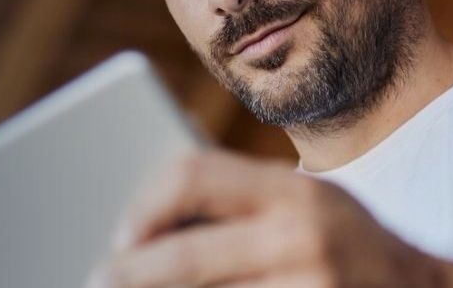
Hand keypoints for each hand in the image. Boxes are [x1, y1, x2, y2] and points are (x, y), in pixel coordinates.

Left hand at [87, 149, 444, 286]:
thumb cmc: (354, 257)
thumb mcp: (311, 210)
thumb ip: (242, 207)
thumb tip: (140, 231)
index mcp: (295, 192)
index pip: (191, 175)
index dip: (144, 208)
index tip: (121, 237)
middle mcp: (303, 238)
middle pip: (181, 259)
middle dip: (129, 277)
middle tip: (98, 281)